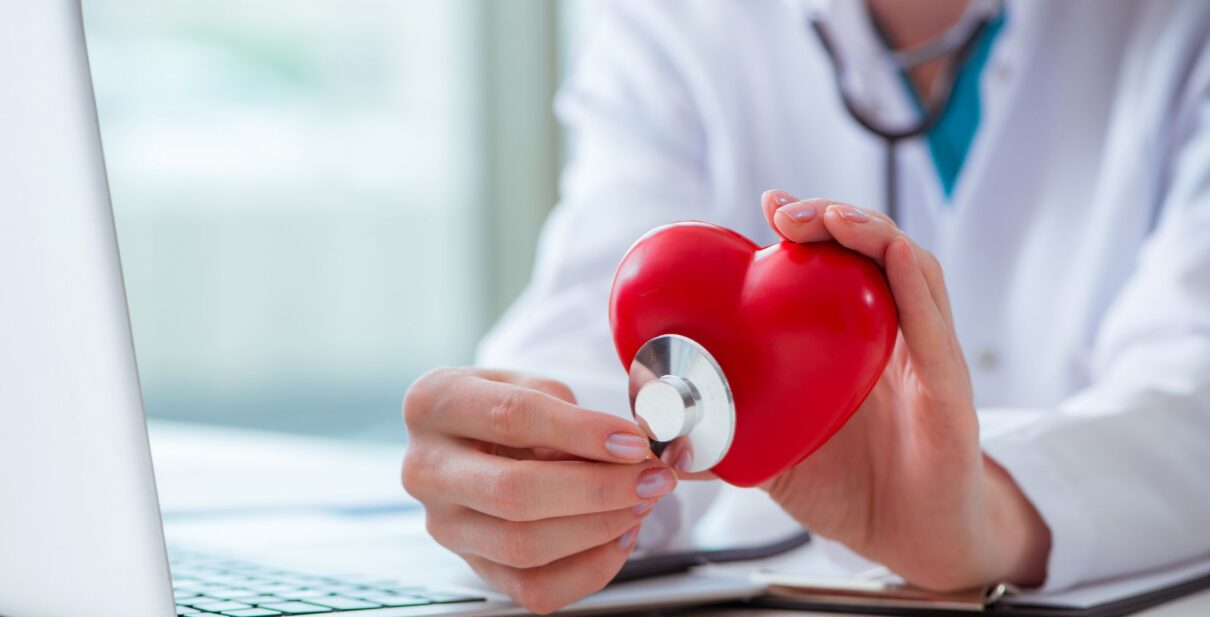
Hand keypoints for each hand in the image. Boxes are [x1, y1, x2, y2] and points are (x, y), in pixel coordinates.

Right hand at [401, 368, 675, 613]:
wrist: (473, 437)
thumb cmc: (505, 405)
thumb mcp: (530, 382)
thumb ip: (570, 411)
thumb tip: (628, 449)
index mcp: (433, 404)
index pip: (511, 418)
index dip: (581, 431)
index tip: (633, 441)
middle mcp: (426, 468)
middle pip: (515, 493)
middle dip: (597, 489)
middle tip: (650, 477)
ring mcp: (444, 524)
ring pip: (523, 546)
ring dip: (598, 528)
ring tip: (640, 502)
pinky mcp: (471, 566)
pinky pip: (533, 588)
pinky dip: (589, 568)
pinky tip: (619, 536)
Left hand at [753, 190, 1050, 590]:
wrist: (910, 544)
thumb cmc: (849, 489)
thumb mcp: (773, 452)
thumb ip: (726, 433)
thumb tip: (659, 428)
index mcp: (856, 343)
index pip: (841, 264)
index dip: (811, 227)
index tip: (768, 207)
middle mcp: (896, 339)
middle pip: (875, 252)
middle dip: (831, 216)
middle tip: (784, 209)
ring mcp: (928, 360)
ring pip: (913, 272)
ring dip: (871, 233)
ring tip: (830, 217)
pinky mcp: (950, 395)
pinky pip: (935, 330)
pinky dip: (914, 285)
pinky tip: (891, 256)